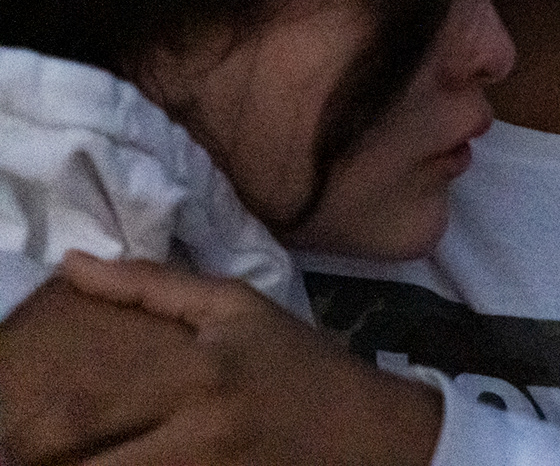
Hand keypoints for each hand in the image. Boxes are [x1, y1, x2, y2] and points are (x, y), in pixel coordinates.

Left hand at [10, 254, 442, 465]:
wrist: (372, 435)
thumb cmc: (300, 363)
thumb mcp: (238, 309)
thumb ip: (152, 286)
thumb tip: (69, 263)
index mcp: (196, 377)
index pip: (84, 413)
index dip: (27, 433)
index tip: (1, 432)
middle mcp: (196, 439)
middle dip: (36, 462)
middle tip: (12, 454)